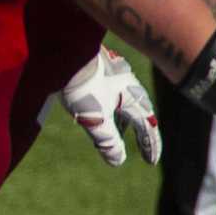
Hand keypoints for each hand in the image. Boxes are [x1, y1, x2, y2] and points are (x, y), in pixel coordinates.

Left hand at [61, 47, 160, 166]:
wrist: (64, 52)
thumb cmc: (81, 86)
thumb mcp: (95, 119)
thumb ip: (108, 141)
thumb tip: (117, 161)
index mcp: (133, 99)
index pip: (147, 127)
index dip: (151, 145)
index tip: (151, 162)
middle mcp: (129, 85)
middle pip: (142, 113)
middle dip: (143, 133)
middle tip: (145, 149)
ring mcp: (116, 74)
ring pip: (128, 101)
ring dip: (128, 119)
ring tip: (122, 131)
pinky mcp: (101, 67)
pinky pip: (115, 91)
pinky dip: (115, 105)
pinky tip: (104, 107)